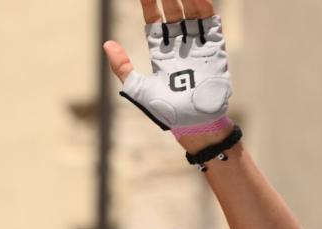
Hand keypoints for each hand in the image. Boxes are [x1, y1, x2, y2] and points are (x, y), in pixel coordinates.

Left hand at [103, 0, 233, 143]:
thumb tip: (106, 44)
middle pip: (174, 13)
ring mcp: (198, 46)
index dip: (149, 5)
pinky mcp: (215, 50)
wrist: (194, 124)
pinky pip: (211, 23)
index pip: (155, 21)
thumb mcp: (138, 88)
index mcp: (162, 53)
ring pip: (192, 14)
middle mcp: (180, 46)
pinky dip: (205, 7)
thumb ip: (123, 66)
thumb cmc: (166, 111)